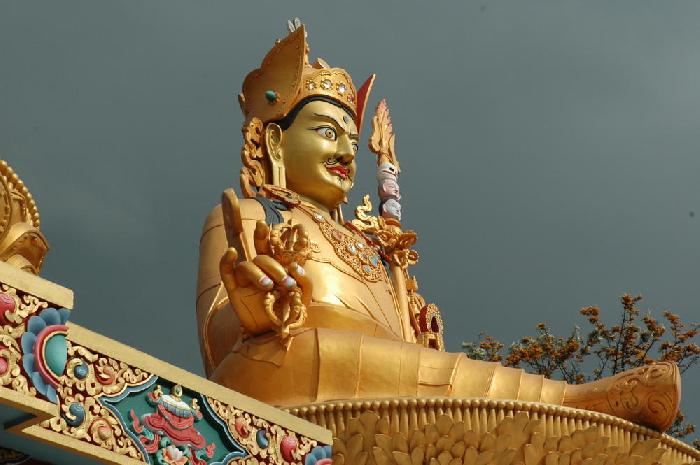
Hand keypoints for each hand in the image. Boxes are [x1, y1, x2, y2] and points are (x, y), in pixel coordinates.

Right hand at [219, 220, 312, 337]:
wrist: (274, 335)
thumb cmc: (289, 313)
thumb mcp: (304, 298)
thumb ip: (305, 281)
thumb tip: (295, 267)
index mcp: (278, 267)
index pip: (276, 247)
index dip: (279, 235)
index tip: (288, 225)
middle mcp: (262, 270)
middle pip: (261, 253)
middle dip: (273, 265)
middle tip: (285, 281)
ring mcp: (246, 279)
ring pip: (248, 265)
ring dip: (258, 273)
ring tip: (268, 287)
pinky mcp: (234, 290)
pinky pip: (226, 271)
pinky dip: (226, 260)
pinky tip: (231, 253)